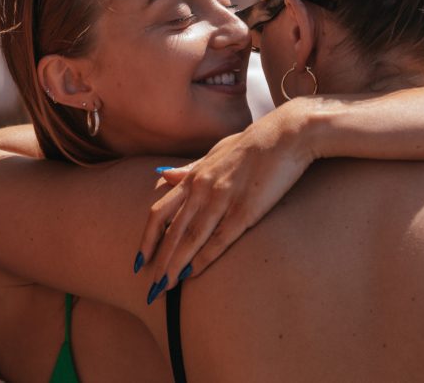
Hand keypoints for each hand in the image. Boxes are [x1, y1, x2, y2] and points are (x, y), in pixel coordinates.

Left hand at [137, 102, 314, 300]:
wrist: (284, 136)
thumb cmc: (251, 144)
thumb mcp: (214, 153)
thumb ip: (189, 168)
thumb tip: (163, 175)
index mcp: (195, 176)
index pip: (160, 212)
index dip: (147, 238)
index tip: (139, 260)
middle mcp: (202, 188)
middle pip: (172, 231)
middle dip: (159, 261)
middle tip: (149, 288)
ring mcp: (222, 199)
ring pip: (191, 238)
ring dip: (175, 265)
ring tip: (163, 288)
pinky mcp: (245, 210)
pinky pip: (219, 239)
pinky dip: (203, 258)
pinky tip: (193, 274)